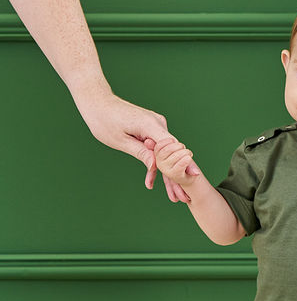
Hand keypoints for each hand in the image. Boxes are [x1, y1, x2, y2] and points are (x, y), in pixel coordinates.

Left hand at [74, 87, 197, 201]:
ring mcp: (156, 125)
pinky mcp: (151, 128)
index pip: (171, 147)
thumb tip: (155, 166)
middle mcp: (157, 123)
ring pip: (166, 153)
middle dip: (177, 176)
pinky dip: (158, 162)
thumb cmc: (105, 121)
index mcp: (150, 125)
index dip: (184, 163)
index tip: (193, 176)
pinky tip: (151, 180)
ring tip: (173, 195)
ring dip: (168, 173)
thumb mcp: (120, 141)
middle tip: (182, 197)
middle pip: (172, 153)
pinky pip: (158, 148)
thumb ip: (140, 153)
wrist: (99, 103)